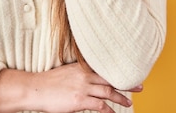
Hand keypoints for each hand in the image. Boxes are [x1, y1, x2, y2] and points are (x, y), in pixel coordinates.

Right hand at [0, 63, 142, 112]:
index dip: (118, 72)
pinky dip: (108, 110)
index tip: (130, 72)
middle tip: (140, 86)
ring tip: (129, 103)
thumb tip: (89, 79)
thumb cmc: (48, 83)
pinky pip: (100, 106)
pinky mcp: (80, 100)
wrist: (35, 88)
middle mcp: (85, 75)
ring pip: (108, 92)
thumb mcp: (66, 72)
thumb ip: (79, 74)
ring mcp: (83, 87)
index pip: (105, 68)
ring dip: (121, 98)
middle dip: (126, 83)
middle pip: (111, 79)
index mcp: (82, 67)